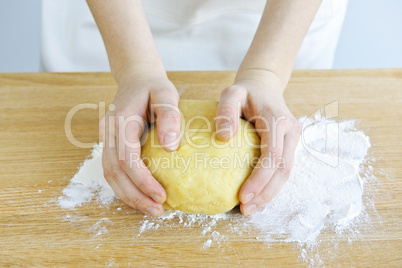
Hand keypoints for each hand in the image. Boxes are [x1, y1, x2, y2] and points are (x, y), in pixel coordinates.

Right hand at [99, 74, 180, 216]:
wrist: (136, 78)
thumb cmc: (153, 86)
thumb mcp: (166, 93)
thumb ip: (168, 115)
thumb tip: (171, 147)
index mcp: (120, 121)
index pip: (126, 159)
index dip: (142, 181)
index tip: (161, 195)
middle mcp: (108, 132)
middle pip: (114, 173)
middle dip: (135, 196)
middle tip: (158, 210)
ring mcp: (106, 139)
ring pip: (110, 176)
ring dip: (129, 196)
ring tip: (152, 209)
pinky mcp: (111, 145)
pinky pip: (113, 171)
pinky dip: (126, 187)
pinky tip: (142, 196)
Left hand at [216, 70, 300, 215]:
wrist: (265, 86)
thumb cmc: (245, 91)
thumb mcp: (231, 92)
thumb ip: (226, 110)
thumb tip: (225, 138)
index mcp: (277, 119)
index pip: (272, 155)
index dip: (260, 179)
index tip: (242, 196)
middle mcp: (290, 130)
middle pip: (283, 170)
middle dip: (266, 193)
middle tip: (246, 209)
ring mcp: (292, 138)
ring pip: (286, 173)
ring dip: (269, 193)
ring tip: (250, 208)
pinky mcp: (289, 144)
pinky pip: (282, 168)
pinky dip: (271, 185)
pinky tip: (257, 196)